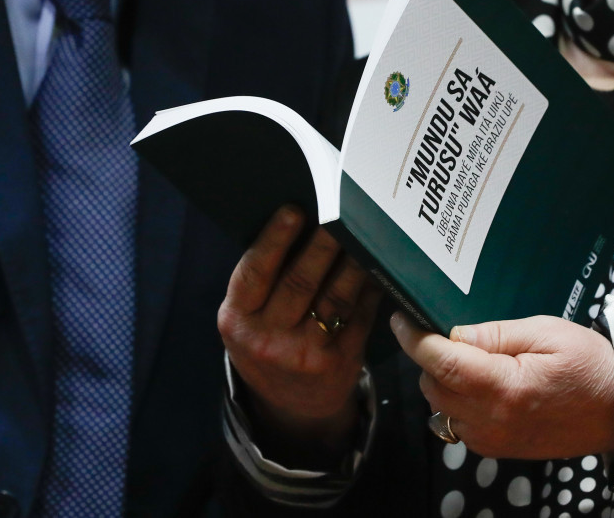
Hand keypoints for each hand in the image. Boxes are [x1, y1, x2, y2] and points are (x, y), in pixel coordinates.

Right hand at [218, 205, 381, 455]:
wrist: (291, 404)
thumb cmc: (268, 340)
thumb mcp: (250, 316)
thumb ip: (265, 278)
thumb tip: (304, 220)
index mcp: (237, 319)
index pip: (254, 272)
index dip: (274, 239)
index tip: (294, 209)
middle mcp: (266, 339)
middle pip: (300, 281)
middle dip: (323, 242)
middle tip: (339, 209)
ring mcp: (304, 354)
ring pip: (336, 296)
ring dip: (353, 260)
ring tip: (363, 230)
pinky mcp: (339, 362)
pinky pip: (360, 315)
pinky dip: (370, 286)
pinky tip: (376, 264)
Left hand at [391, 312, 613, 459]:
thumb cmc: (589, 363)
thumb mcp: (545, 331)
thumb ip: (494, 333)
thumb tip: (453, 333)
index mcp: (505, 389)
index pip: (442, 364)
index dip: (415, 340)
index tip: (401, 320)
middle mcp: (493, 422)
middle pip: (434, 387)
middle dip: (431, 358)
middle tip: (450, 334)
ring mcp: (494, 440)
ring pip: (441, 407)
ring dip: (443, 380)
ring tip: (472, 358)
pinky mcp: (498, 449)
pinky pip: (458, 423)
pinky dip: (458, 401)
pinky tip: (481, 383)